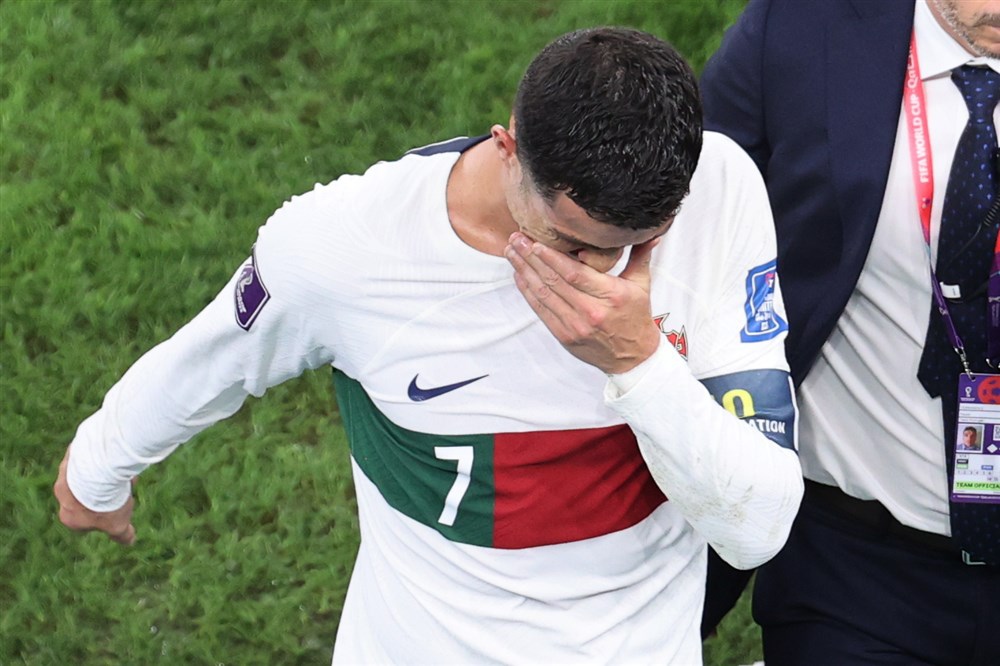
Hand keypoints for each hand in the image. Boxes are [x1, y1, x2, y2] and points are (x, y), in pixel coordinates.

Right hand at [54, 448, 135, 544]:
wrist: (98, 471)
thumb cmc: (105, 502)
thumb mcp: (117, 524)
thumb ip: (122, 534)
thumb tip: (129, 541)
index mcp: (68, 516)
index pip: (85, 520)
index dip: (104, 515)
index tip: (119, 508)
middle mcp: (62, 495)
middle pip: (89, 496)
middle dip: (108, 493)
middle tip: (126, 488)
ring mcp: (65, 473)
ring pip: (90, 476)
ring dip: (108, 476)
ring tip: (126, 473)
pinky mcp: (73, 454)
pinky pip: (90, 458)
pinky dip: (104, 459)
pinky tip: (118, 458)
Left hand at [505, 232, 661, 373]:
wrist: (632, 357)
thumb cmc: (636, 317)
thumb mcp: (642, 284)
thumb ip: (640, 255)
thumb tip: (651, 230)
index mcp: (611, 294)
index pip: (574, 273)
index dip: (551, 257)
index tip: (535, 241)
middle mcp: (591, 311)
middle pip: (554, 281)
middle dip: (530, 258)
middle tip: (516, 239)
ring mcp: (575, 325)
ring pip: (544, 294)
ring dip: (524, 271)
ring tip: (511, 252)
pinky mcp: (564, 335)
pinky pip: (541, 310)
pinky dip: (527, 291)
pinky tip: (519, 275)